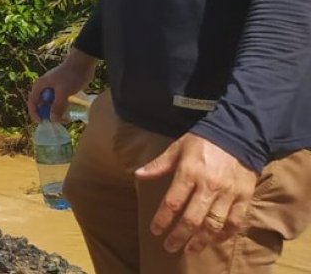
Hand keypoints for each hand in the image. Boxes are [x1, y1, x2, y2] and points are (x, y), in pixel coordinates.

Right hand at [28, 48, 97, 122]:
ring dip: (56, 114)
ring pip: (52, 105)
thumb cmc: (70, 75)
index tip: (41, 122)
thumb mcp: (63, 91)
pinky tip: (69, 115)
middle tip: (56, 122)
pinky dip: (62, 110)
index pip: (32, 102)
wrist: (83, 64)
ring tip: (65, 120)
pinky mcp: (63, 91)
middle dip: (48, 115)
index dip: (34, 113)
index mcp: (40, 86)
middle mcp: (45, 89)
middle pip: (42, 105)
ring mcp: (54, 90)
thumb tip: (52, 119)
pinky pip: (60, 103)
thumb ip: (57, 106)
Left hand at [136, 133, 258, 253]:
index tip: (155, 230)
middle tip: (169, 246)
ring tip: (190, 250)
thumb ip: (159, 164)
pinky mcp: (245, 197)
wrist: (240, 134)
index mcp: (189, 172)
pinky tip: (214, 240)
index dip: (162, 219)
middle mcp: (209, 186)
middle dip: (179, 236)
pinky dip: (224, 234)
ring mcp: (229, 193)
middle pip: (192, 218)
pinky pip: (235, 222)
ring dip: (201, 240)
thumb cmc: (205, 141)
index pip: (172, 202)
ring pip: (214, 224)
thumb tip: (138, 174)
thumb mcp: (178, 148)